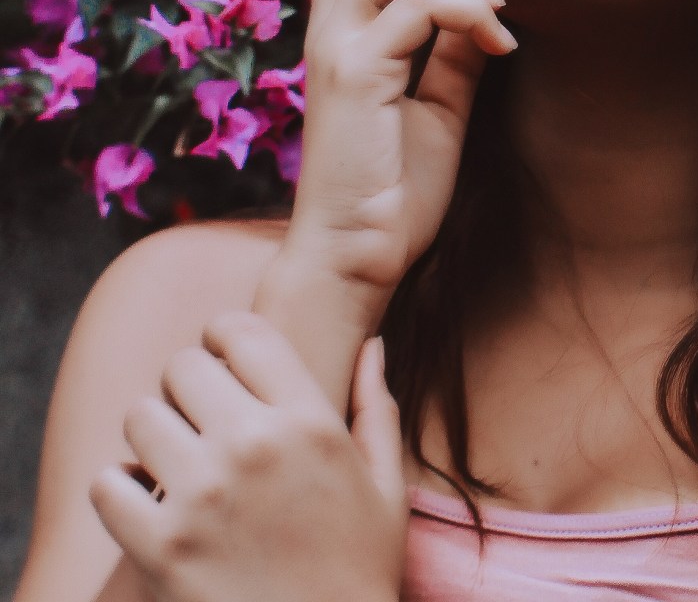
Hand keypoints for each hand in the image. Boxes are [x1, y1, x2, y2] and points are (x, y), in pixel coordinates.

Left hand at [90, 313, 406, 601]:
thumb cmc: (359, 569)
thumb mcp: (387, 484)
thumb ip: (377, 407)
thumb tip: (372, 346)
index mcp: (310, 421)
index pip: (242, 331)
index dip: (226, 337)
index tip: (224, 361)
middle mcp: (254, 444)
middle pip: (184, 365)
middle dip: (189, 385)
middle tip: (201, 418)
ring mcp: (203, 494)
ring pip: (140, 416)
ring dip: (155, 434)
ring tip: (177, 463)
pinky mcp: (158, 546)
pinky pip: (107, 482)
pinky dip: (121, 491)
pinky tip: (151, 506)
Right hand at [281, 0, 515, 297]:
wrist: (356, 257)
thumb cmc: (392, 188)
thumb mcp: (436, 105)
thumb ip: (450, 50)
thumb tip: (482, 3)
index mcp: (346, 28)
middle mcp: (331, 26)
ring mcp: (339, 47)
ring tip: (494, 9)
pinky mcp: (357, 78)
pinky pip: (419, 7)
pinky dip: (471, 13)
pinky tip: (500, 48)